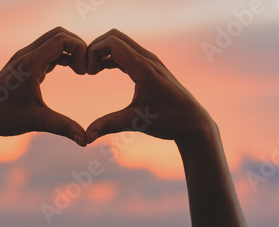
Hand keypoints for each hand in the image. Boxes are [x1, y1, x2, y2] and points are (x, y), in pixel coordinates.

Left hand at [0, 27, 87, 145]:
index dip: (80, 50)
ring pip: (54, 39)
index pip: (62, 40)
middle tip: (86, 69)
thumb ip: (64, 128)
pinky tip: (72, 70)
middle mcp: (26, 55)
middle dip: (78, 47)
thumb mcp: (37, 122)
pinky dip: (63, 55)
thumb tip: (86, 140)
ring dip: (71, 50)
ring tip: (81, 71)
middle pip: (59, 34)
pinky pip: (48, 49)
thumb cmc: (4, 119)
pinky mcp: (24, 64)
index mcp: (29, 63)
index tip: (86, 72)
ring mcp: (24, 58)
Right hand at [85, 29, 214, 143]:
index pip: (112, 43)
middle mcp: (148, 59)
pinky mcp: (150, 66)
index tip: (87, 73)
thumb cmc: (168, 121)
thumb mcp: (136, 122)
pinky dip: (111, 57)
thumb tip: (86, 137)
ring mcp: (150, 61)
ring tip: (92, 71)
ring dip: (103, 52)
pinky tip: (101, 71)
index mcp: (144, 68)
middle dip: (95, 48)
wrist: (192, 122)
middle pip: (114, 36)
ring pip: (120, 42)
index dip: (93, 52)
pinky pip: (126, 52)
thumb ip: (109, 125)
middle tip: (87, 69)